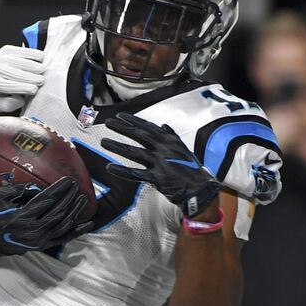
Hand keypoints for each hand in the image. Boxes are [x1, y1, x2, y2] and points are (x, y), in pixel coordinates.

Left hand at [0, 45, 44, 112]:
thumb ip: (7, 105)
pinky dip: (38, 57)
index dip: (26, 88)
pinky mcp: (8, 49)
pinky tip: (39, 63)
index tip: (35, 90)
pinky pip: (28, 52)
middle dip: (35, 79)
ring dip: (38, 69)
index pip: (11, 86)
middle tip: (41, 82)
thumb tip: (20, 99)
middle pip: (21, 75)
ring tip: (41, 73)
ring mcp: (1, 57)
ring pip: (27, 63)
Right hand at [0, 176, 93, 256]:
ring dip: (75, 210)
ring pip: (63, 224)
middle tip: (76, 185)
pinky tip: (88, 224)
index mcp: (22, 216)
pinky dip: (77, 231)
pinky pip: (64, 238)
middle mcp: (33, 229)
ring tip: (83, 198)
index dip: (59, 189)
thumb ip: (16, 190)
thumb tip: (35, 187)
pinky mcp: (44, 245)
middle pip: (58, 210)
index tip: (68, 180)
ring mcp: (40, 239)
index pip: (46, 200)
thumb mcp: (0, 198)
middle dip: (69, 197)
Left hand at [101, 113, 220, 217]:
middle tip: (107, 122)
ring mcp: (160, 163)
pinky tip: (110, 167)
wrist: (201, 189)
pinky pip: (136, 174)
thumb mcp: (184, 149)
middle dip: (122, 128)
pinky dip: (122, 171)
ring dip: (117, 146)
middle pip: (139, 135)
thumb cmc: (192, 169)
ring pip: (134, 152)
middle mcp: (164, 149)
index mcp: (170, 141)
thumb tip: (163, 125)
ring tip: (103, 141)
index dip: (133, 121)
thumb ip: (172, 137)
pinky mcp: (157, 178)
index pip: (148, 127)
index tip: (120, 116)